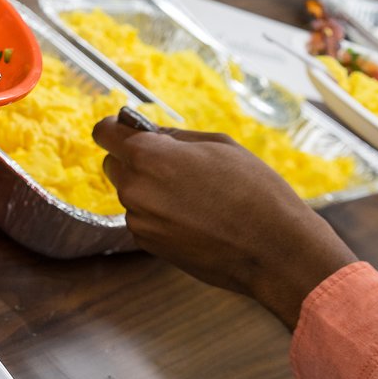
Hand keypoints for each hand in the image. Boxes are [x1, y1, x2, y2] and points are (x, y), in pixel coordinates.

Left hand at [94, 109, 356, 328]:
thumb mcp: (219, 145)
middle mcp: (135, 188)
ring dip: (150, 190)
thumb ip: (175, 137)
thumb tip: (150, 134)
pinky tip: (194, 219)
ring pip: (131, 194)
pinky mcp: (147, 245)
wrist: (273, 249)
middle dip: (134, 160)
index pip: (104, 133)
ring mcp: (139, 220)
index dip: (114, 129)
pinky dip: (159, 216)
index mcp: (149, 156)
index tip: (126, 130)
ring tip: (195, 196)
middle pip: (114, 164)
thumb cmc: (254, 191)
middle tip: (173, 165)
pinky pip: (143, 219)